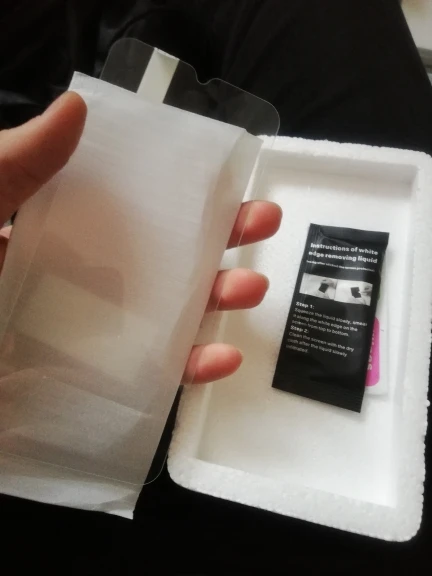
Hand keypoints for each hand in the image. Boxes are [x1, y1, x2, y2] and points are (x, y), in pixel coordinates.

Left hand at [0, 93, 280, 384]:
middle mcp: (80, 279)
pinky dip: (187, 369)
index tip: (224, 179)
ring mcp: (88, 332)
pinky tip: (218, 357)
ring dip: (215, 302)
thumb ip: (18, 164)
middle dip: (218, 241)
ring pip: (167, 316)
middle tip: (259, 224)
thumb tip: (75, 111)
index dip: (179, 192)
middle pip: (162, 258)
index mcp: (54, 230)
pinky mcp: (89, 382)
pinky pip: (149, 377)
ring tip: (250, 287)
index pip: (131, 206)